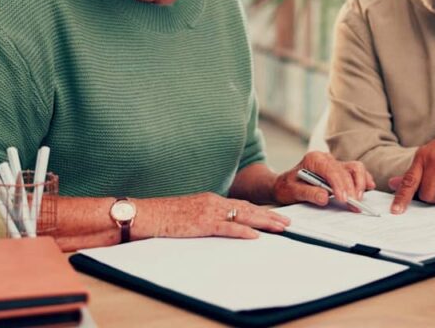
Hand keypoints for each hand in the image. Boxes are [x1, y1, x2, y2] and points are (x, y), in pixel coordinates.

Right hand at [138, 193, 290, 239]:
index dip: (261, 211)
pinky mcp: (201, 223)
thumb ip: (205, 216)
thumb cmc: (164, 216)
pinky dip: (243, 231)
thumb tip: (219, 224)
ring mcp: (209, 212)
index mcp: (212, 199)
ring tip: (281, 228)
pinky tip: (255, 236)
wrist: (145, 214)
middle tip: (288, 222)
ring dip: (265, 222)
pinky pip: (226, 227)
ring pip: (244, 216)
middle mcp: (214, 202)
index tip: (276, 216)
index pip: (242, 204)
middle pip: (249, 208)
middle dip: (270, 216)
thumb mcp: (189, 212)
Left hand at [273, 151, 374, 209]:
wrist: (284, 185)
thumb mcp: (292, 191)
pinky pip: (357, 172)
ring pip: (355, 168)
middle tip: (354, 204)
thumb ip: (308, 193)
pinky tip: (369, 188)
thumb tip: (325, 197)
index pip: (332, 170)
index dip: (339, 185)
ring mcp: (335, 164)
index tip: (343, 199)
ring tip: (359, 199)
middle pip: (346, 170)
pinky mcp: (341, 171)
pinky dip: (364, 179)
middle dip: (352, 188)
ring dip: (360, 183)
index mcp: (314, 159)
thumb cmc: (287, 187)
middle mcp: (326, 158)